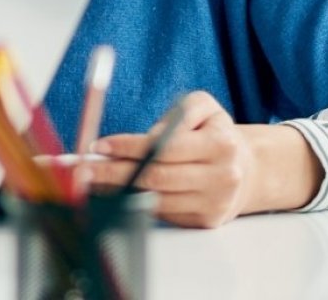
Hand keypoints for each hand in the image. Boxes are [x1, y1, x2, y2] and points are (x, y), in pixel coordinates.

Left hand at [89, 91, 319, 226]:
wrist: (245, 169)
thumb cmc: (215, 133)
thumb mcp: (204, 107)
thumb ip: (178, 113)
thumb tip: (148, 137)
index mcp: (220, 146)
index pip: (165, 149)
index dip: (129, 147)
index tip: (99, 146)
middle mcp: (221, 178)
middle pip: (156, 178)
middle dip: (113, 173)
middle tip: (82, 168)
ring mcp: (213, 203)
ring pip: (156, 199)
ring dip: (117, 190)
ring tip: (91, 180)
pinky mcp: (204, 221)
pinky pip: (162, 212)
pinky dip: (134, 202)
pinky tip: (114, 191)